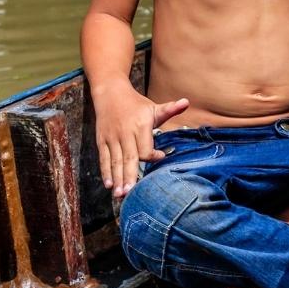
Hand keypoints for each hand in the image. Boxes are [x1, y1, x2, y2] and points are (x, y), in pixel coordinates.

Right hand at [92, 84, 189, 199]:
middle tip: (130, 192)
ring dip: (117, 178)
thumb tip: (187, 102)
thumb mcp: (153, 107)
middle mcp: (125, 133)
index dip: (151, 156)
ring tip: (119, 194)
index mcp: (140, 125)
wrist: (110, 93)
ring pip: (115, 161)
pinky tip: (109, 184)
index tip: (159, 158)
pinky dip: (105, 171)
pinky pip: (103, 158)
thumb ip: (170, 109)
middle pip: (128, 157)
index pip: (145, 147)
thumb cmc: (136, 104)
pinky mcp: (101, 140)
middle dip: (129, 175)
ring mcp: (112, 138)